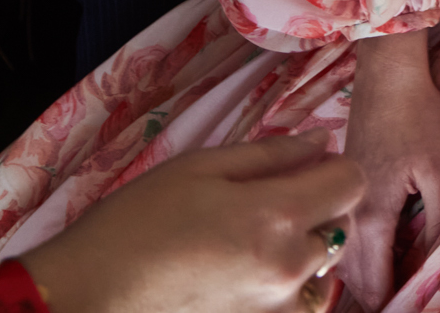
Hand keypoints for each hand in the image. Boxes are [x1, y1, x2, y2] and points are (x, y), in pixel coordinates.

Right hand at [18, 135, 367, 312]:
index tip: (305, 166)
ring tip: (251, 241)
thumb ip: (269, 155)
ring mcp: (275, 308)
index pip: (352, 182)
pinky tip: (245, 273)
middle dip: (315, 207)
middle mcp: (288, 267)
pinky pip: (296, 304)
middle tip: (264, 201)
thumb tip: (321, 142)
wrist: (88, 297)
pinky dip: (287, 288)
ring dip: (302, 250)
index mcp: (275, 215)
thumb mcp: (198, 168)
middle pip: (339, 225)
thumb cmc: (135, 223)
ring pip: (321, 270)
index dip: (333, 167)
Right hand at [337, 33, 439, 308]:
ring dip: (358, 277)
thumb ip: (436, 219)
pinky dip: (352, 253)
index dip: (389, 299)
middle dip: (371, 295)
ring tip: (381, 290)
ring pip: (342, 255)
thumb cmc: (416, 116)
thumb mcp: (438, 170)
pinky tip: (369, 256)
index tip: (404, 309)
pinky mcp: (342, 182)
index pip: (376, 277)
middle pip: (353, 274)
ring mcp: (342, 197)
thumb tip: (433, 259)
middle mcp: (349, 212)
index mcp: (373, 213)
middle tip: (393, 304)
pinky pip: (342, 233)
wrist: (385, 74)